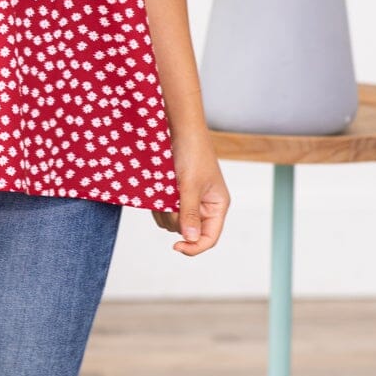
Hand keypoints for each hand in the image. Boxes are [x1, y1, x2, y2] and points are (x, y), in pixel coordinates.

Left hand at [152, 139, 229, 254]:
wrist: (179, 129)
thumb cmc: (192, 153)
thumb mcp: (191, 185)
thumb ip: (190, 213)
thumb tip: (190, 239)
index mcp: (217, 206)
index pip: (209, 238)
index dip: (194, 247)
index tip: (176, 246)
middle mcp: (204, 206)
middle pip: (187, 232)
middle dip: (174, 219)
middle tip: (169, 200)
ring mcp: (188, 201)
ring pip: (172, 222)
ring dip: (164, 211)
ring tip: (164, 190)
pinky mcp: (174, 195)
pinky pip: (163, 211)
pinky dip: (158, 204)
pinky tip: (158, 189)